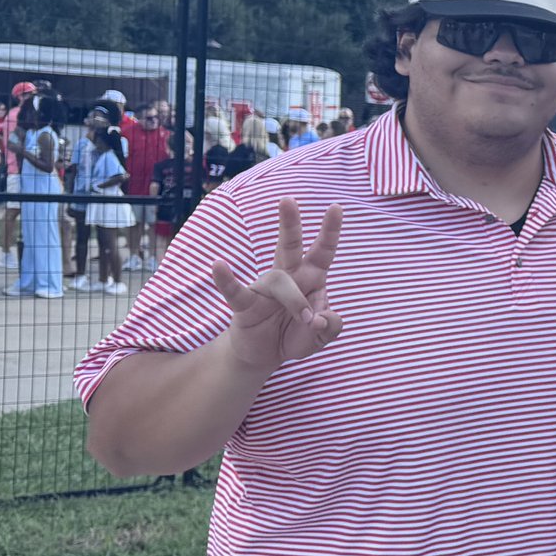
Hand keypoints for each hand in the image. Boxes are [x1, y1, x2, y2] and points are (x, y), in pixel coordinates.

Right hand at [211, 198, 343, 373]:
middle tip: (288, 199)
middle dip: (290, 223)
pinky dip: (226, 280)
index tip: (336, 207)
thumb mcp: (321, 335)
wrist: (266, 355)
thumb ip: (330, 326)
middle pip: (290, 245)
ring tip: (306, 320)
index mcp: (311, 278)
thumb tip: (320, 319)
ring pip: (279, 280)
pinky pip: (235, 290)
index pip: (323, 251)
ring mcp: (264, 289)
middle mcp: (288, 277)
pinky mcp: (244, 305)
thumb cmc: (296, 335)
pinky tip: (218, 265)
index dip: (329, 231)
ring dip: (296, 301)